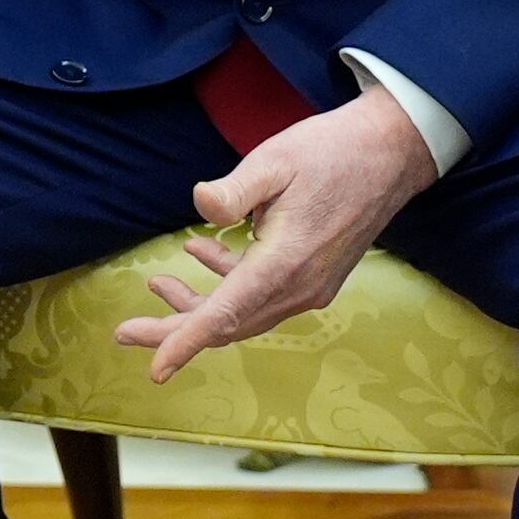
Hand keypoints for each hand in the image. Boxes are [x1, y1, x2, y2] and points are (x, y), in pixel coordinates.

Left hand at [118, 85, 438, 384]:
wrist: (393, 152)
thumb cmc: (333, 151)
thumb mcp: (275, 160)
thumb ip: (232, 190)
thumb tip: (199, 206)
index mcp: (285, 264)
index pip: (225, 315)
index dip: (184, 342)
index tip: (154, 367)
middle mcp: (300, 287)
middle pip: (227, 324)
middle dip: (174, 330)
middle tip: (126, 332)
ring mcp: (311, 285)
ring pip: (243, 312)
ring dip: (198, 305)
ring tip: (156, 286)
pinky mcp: (315, 275)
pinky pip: (261, 295)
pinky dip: (227, 283)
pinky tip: (200, 250)